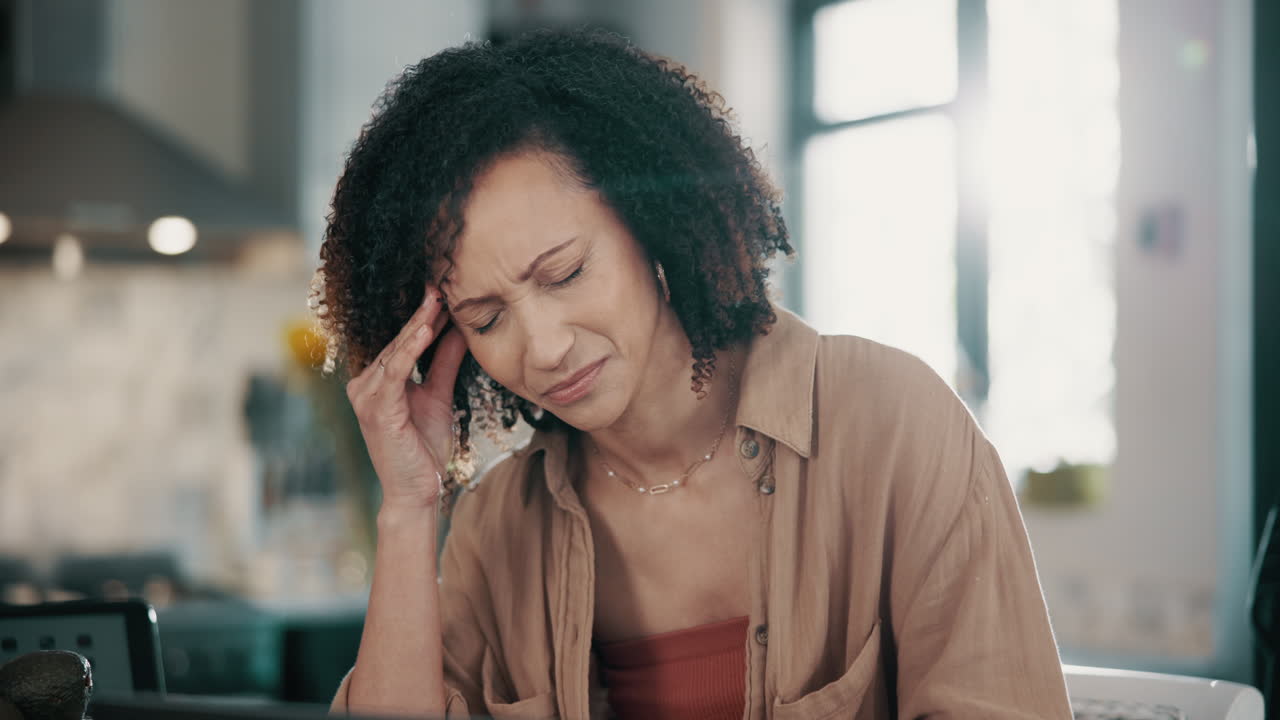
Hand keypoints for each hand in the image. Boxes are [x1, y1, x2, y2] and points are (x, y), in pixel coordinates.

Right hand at [345, 287, 467, 509]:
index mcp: (377, 381)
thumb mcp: (439, 397)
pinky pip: (395, 372)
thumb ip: (444, 364)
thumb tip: (459, 330)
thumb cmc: (424, 449)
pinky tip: (425, 330)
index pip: (402, 342)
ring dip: (418, 326)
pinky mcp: (376, 409)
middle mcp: (365, 385)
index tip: (444, 291)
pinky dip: (410, 350)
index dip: (423, 317)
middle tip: (441, 285)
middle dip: (422, 314)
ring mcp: (366, 397)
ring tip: (437, 300)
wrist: (418, 491)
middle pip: (398, 342)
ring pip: (396, 352)